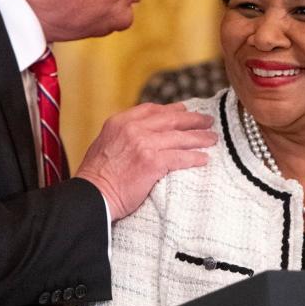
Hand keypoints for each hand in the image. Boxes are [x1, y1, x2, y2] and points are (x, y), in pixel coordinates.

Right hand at [76, 102, 215, 220]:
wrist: (91, 196)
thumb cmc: (96, 177)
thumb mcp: (105, 144)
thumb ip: (123, 135)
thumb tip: (141, 136)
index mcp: (120, 121)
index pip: (152, 109)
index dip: (171, 110)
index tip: (184, 111)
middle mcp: (132, 128)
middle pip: (171, 119)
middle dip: (192, 120)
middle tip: (207, 121)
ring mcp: (143, 143)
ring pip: (180, 137)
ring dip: (199, 138)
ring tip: (213, 139)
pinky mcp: (152, 162)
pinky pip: (180, 157)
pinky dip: (194, 158)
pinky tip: (204, 159)